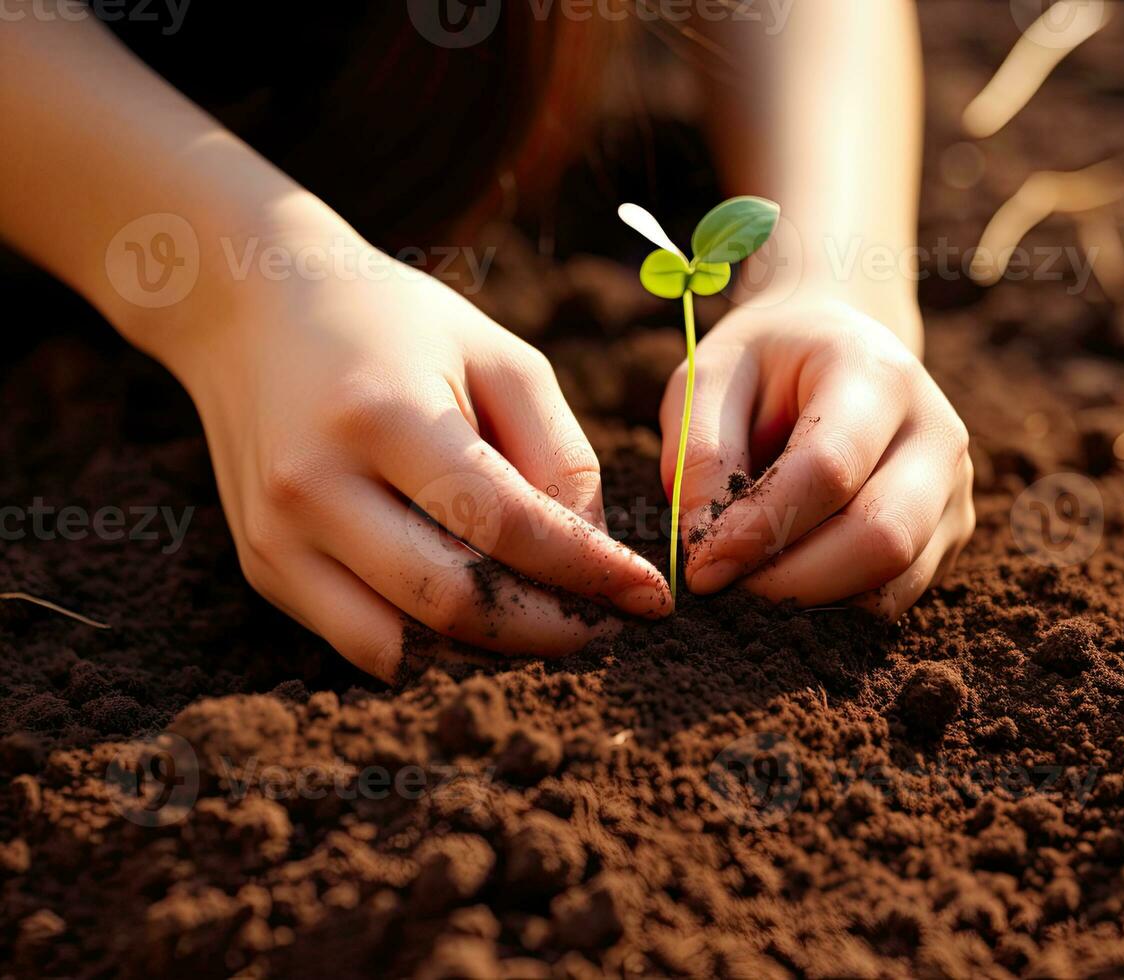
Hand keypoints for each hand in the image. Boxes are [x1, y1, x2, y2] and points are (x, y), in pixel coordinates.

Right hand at [164, 233, 670, 678]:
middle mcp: (315, 484)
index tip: (652, 597)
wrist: (253, 307)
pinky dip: (433, 650)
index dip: (590, 572)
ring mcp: (276, 535)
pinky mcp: (262, 567)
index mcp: (382, 416)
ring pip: (403, 646)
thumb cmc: (399, 328)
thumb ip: (560, 454)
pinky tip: (486, 621)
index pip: (505, 525)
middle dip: (550, 630)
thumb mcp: (500, 357)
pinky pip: (361, 643)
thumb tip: (595, 558)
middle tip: (608, 627)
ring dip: (492, 656)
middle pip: (452, 602)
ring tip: (553, 628)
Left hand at [661, 298, 973, 615]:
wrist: (841, 348)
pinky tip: (792, 581)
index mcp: (879, 374)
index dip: (760, 528)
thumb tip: (708, 551)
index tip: (701, 568)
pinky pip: (897, 597)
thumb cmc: (768, 366)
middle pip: (882, 536)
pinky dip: (837, 606)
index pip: (829, 469)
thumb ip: (700, 453)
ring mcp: (955, 488)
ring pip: (895, 582)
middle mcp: (937, 432)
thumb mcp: (713, 377)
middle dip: (793, 584)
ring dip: (814, 603)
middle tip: (727, 593)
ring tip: (753, 585)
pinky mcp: (953, 533)